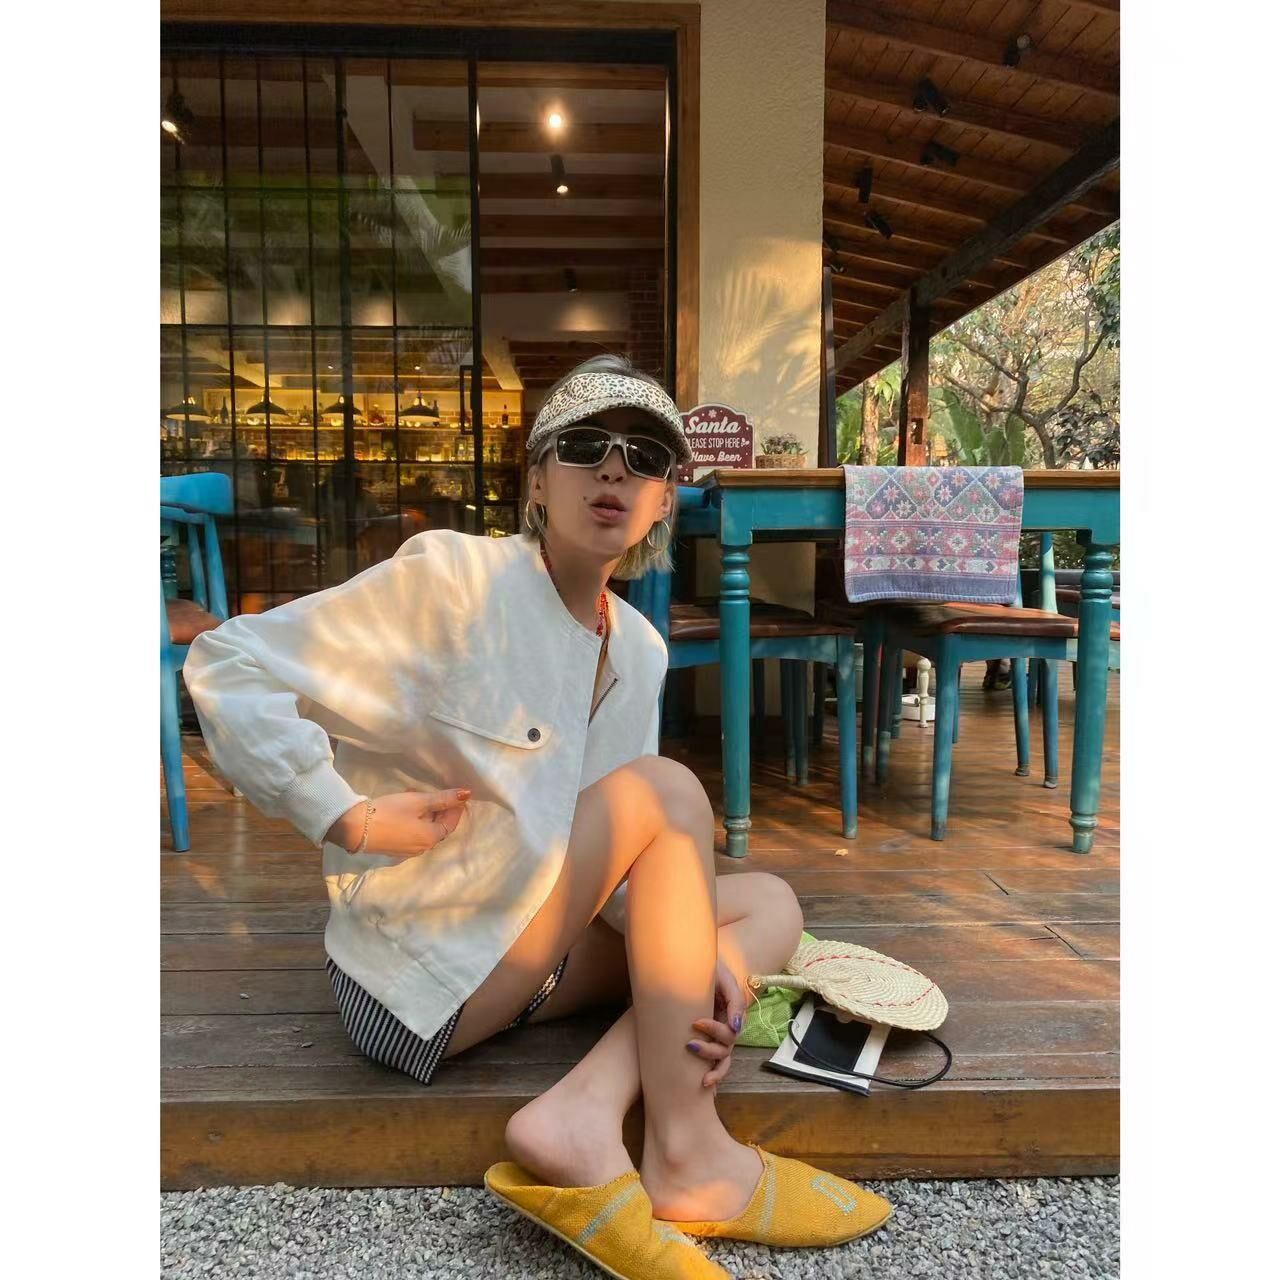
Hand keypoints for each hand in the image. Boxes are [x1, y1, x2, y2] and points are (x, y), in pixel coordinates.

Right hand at [326, 788, 470, 859]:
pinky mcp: (396, 848)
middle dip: (439, 809)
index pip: (451, 823)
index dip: (455, 808)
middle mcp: (423, 848)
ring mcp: (408, 850)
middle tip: (434, 792)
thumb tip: (467, 794)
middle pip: (438, 827)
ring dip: (426, 813)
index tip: (456, 795)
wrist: (355, 828)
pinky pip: (413, 833)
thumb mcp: (418, 801)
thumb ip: (443, 799)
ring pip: (425, 829)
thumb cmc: (389, 813)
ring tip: (417, 795)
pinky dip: (415, 820)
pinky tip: (406, 807)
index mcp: (431, 838)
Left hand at [687, 954, 749, 1089]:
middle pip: (725, 1048)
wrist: (688, 960)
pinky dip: (713, 1076)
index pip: (730, 1031)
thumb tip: (737, 1027)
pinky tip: (705, 1086)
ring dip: (713, 1068)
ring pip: (722, 1059)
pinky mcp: (703, 1039)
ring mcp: (716, 1035)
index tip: (695, 1022)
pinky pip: (713, 1063)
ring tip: (699, 1075)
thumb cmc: (707, 968)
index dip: (715, 1030)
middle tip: (690, 1043)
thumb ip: (735, 999)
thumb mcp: (723, 978)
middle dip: (709, 1049)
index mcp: (730, 1012)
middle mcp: (725, 1026)